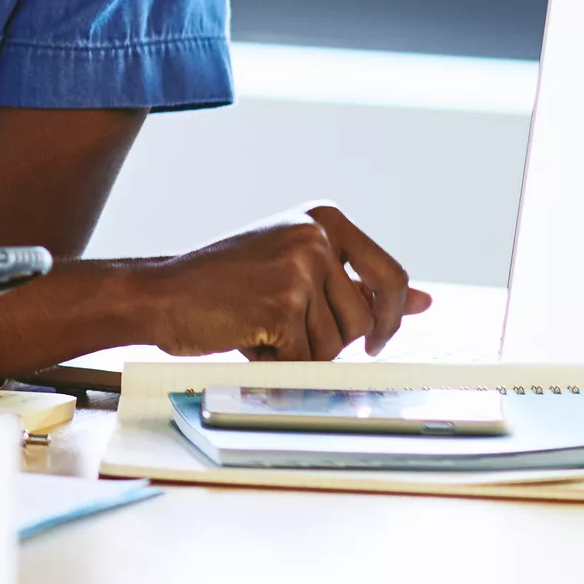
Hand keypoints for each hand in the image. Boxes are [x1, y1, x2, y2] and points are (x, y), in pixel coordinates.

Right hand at [136, 203, 432, 359]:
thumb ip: (358, 282)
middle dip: (334, 340)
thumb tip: (425, 300)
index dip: (389, 318)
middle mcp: (316, 235)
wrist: (159, 292)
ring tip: (258, 327)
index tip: (374, 340)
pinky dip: (278, 364)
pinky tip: (247, 339)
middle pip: (365, 319)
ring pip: (336, 344)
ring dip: (300, 352)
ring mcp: (299, 267)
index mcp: (324, 219)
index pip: (392, 276)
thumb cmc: (223, 284)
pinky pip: (305, 360)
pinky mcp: (282, 303)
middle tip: (286, 330)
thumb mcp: (295, 268)